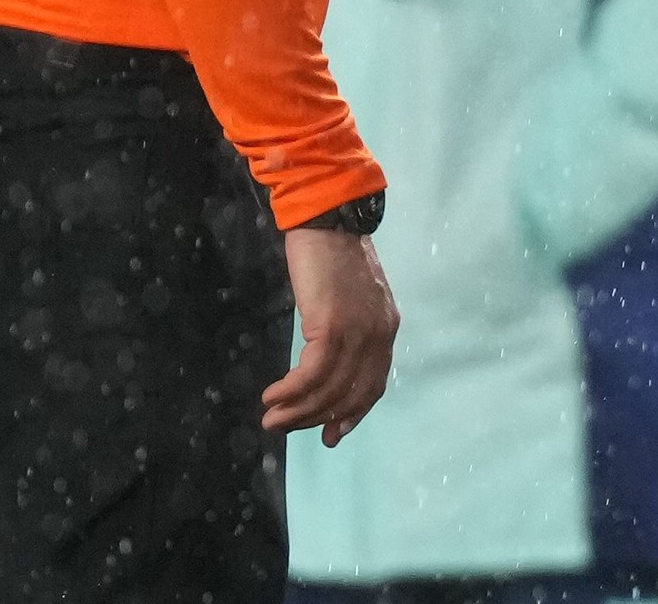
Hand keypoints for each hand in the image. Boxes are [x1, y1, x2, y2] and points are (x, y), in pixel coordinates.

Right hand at [268, 225, 398, 445]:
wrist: (329, 222)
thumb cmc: (334, 259)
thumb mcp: (352, 301)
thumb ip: (349, 332)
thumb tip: (329, 366)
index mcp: (387, 330)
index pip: (373, 386)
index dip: (351, 414)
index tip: (330, 435)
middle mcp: (379, 335)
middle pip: (349, 394)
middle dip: (316, 418)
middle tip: (284, 428)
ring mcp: (358, 332)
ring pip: (328, 389)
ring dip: (296, 411)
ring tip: (271, 419)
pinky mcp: (332, 325)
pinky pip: (311, 374)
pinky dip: (290, 391)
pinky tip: (271, 395)